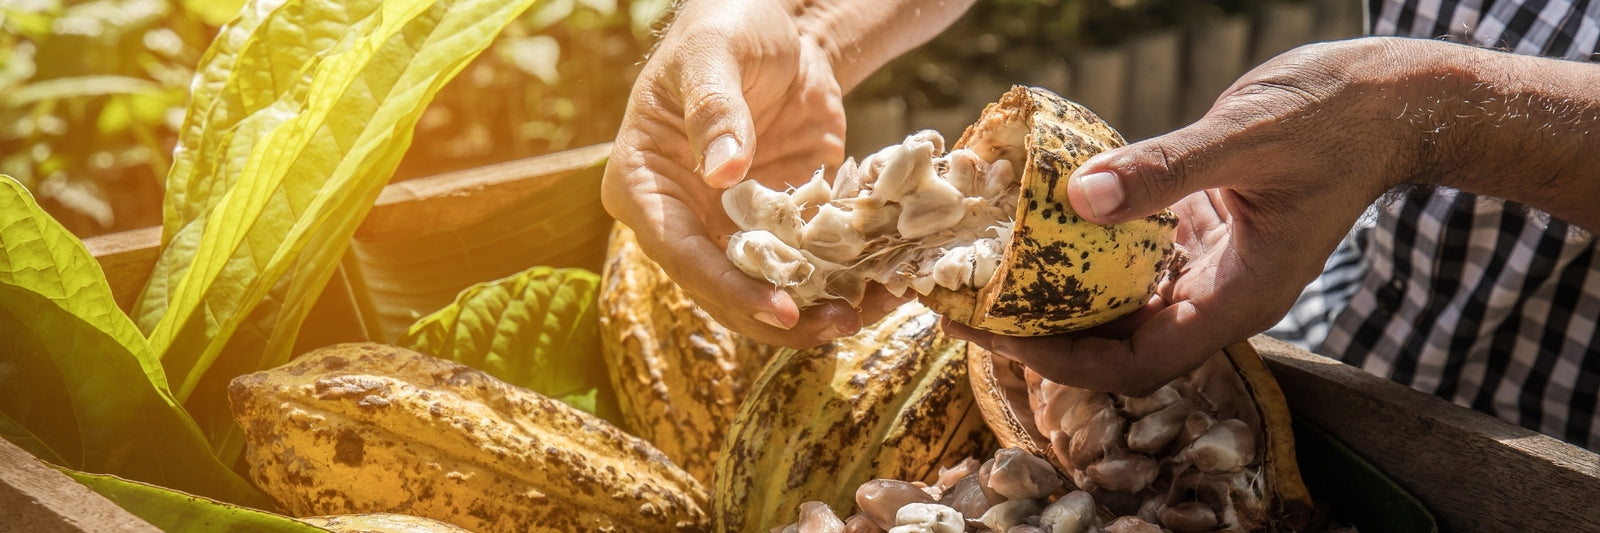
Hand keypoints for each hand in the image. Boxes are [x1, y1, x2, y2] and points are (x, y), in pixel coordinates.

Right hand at [600, 1, 878, 346]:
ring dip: (817, 310)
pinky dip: (844, 281)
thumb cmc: (726, 26)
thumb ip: (714, 108)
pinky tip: (886, 285)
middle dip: (781, 316)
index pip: (681, 254)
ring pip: (766, 291)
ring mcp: (731, 228)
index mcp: (643, 184)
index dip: (731, 289)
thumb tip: (722, 173)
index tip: (783, 309)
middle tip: (842, 322)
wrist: (777, 29)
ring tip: (872, 310)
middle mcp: (681, 219)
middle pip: (723, 291)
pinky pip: (807, 266)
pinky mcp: (780, 226)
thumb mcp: (713, 53)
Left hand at [945, 38, 1434, 394]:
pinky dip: (1080, 252)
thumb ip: (1166, 169)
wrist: (1388, 101)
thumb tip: (1080, 197)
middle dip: (1039, 335)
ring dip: (1054, 297)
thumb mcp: (1246, 137)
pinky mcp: (1196, 234)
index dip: (1060, 362)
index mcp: (1237, 301)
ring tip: (983, 272)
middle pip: (1114, 347)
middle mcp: (1216, 298)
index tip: (995, 335)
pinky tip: (1033, 229)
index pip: (1134, 365)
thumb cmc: (1334, 120)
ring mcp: (1206, 269)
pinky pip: (1128, 261)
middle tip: (964, 304)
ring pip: (1117, 307)